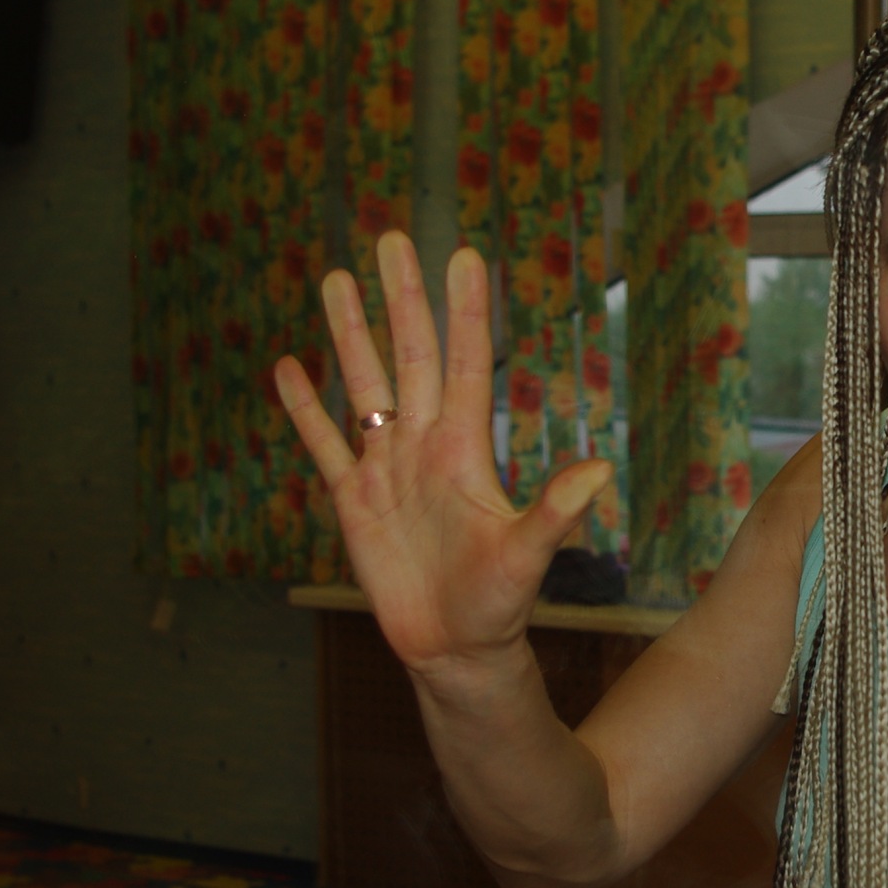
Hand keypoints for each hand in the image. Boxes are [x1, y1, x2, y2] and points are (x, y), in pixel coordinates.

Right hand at [275, 233, 611, 685]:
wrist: (454, 649)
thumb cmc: (498, 604)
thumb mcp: (526, 556)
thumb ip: (554, 513)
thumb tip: (599, 474)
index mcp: (464, 448)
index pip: (465, 363)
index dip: (464, 312)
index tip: (463, 256)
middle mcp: (424, 446)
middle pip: (411, 357)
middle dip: (400, 299)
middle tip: (392, 238)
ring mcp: (386, 469)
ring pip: (363, 386)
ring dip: (349, 336)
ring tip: (335, 278)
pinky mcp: (353, 501)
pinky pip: (324, 444)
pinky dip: (305, 409)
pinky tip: (288, 367)